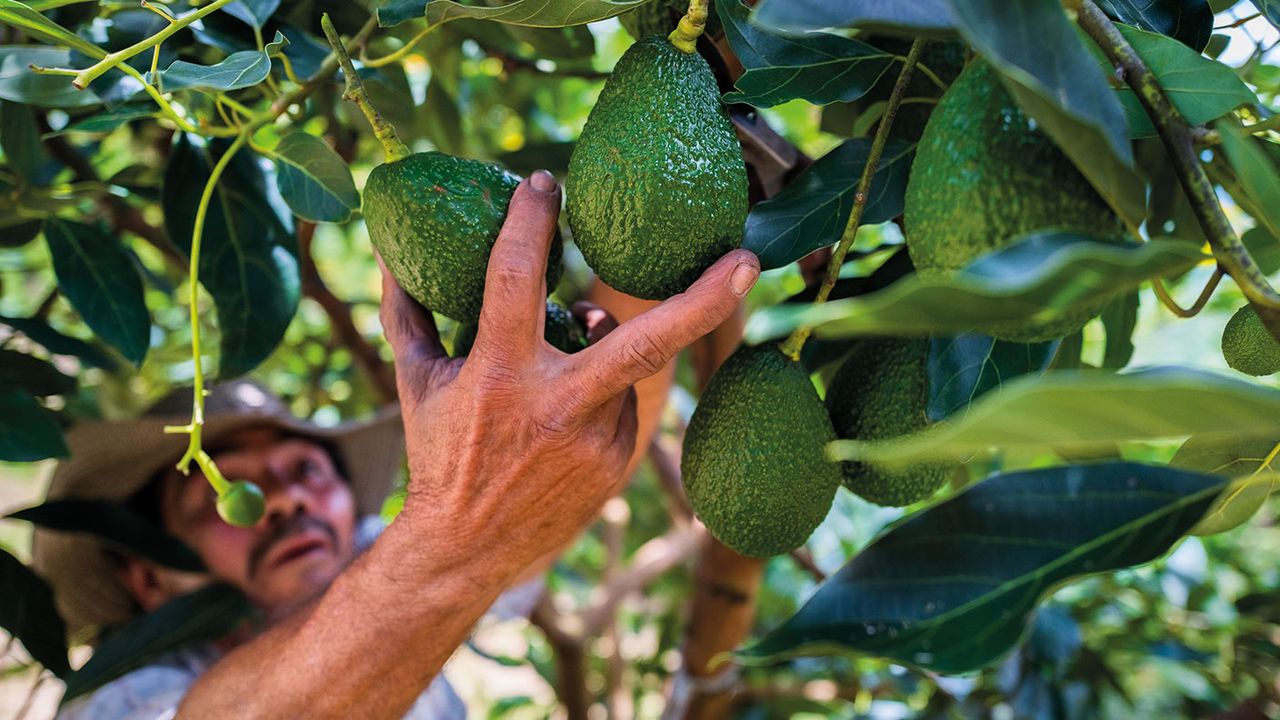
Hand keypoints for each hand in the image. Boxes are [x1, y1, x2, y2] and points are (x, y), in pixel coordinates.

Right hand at [378, 170, 758, 582]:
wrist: (465, 548)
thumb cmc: (438, 454)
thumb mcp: (414, 380)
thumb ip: (406, 312)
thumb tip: (393, 252)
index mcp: (497, 373)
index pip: (517, 277)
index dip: (532, 222)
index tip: (545, 183)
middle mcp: (556, 406)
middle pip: (646, 340)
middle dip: (706, 297)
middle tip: (748, 257)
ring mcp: (596, 441)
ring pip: (624, 365)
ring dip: (597, 355)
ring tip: (550, 383)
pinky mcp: (618, 465)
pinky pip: (625, 405)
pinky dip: (601, 396)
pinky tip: (563, 425)